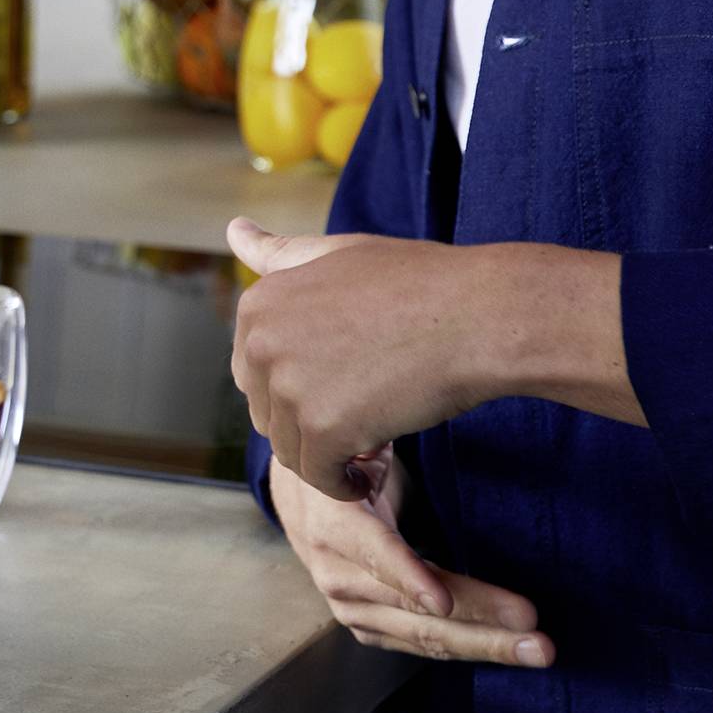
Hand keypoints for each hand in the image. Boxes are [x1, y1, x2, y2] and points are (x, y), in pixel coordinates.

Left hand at [226, 217, 638, 497]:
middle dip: (311, 423)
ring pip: (291, 450)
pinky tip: (372, 471)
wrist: (479, 314)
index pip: (252, 374)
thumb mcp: (339, 254)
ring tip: (379, 435)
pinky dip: (345, 483)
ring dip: (330, 456)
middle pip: (268, 414)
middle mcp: (261, 342)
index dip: (301, 387)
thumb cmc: (419, 282)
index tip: (346, 381)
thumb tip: (233, 229)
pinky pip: (319, 476)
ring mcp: (288, 385)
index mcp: (258, 302)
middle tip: (368, 412)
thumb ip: (282, 254)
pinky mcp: (322, 428)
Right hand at [270, 447, 551, 667]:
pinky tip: (509, 647)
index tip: (442, 601)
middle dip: (480, 622)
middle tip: (535, 629)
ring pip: (425, 636)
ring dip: (486, 644)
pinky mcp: (367, 627)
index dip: (407, 576)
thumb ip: (390, 446)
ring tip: (538, 648)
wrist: (301, 497)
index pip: (373, 553)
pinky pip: (422, 645)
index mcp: (332, 522)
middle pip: (413, 609)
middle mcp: (337, 575)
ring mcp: (350, 608)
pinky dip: (466, 648)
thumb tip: (447, 400)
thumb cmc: (348, 461)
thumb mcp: (364, 446)